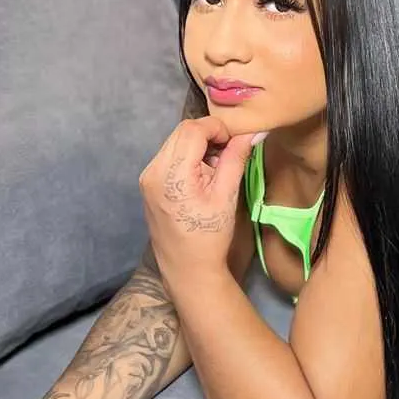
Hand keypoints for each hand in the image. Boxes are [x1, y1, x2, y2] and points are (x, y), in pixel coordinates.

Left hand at [140, 116, 265, 283]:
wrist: (187, 270)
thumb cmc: (209, 237)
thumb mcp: (227, 196)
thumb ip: (236, 158)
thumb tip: (251, 132)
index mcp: (172, 175)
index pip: (192, 129)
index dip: (217, 128)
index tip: (235, 143)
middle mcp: (153, 171)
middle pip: (181, 132)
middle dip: (208, 135)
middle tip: (228, 154)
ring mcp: (147, 177)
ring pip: (175, 141)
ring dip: (198, 145)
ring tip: (215, 167)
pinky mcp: (148, 184)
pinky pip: (169, 155)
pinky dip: (187, 156)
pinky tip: (201, 176)